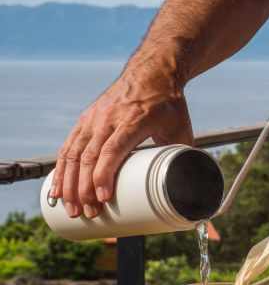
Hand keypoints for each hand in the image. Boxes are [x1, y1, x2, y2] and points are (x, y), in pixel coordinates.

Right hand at [51, 67, 192, 217]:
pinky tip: (57, 188)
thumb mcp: (181, 128)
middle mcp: (109, 118)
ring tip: (70, 209)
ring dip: (68, 184)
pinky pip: (68, 146)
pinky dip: (61, 169)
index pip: (113, 149)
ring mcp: (94, 118)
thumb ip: (185, 157)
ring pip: (73, 153)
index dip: (105, 175)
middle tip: (86, 213)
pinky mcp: (86, 119)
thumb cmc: (170, 103)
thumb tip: (194, 188)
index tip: (103, 198)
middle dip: (84, 189)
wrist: (153, 70)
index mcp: (134, 119)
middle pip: (89, 156)